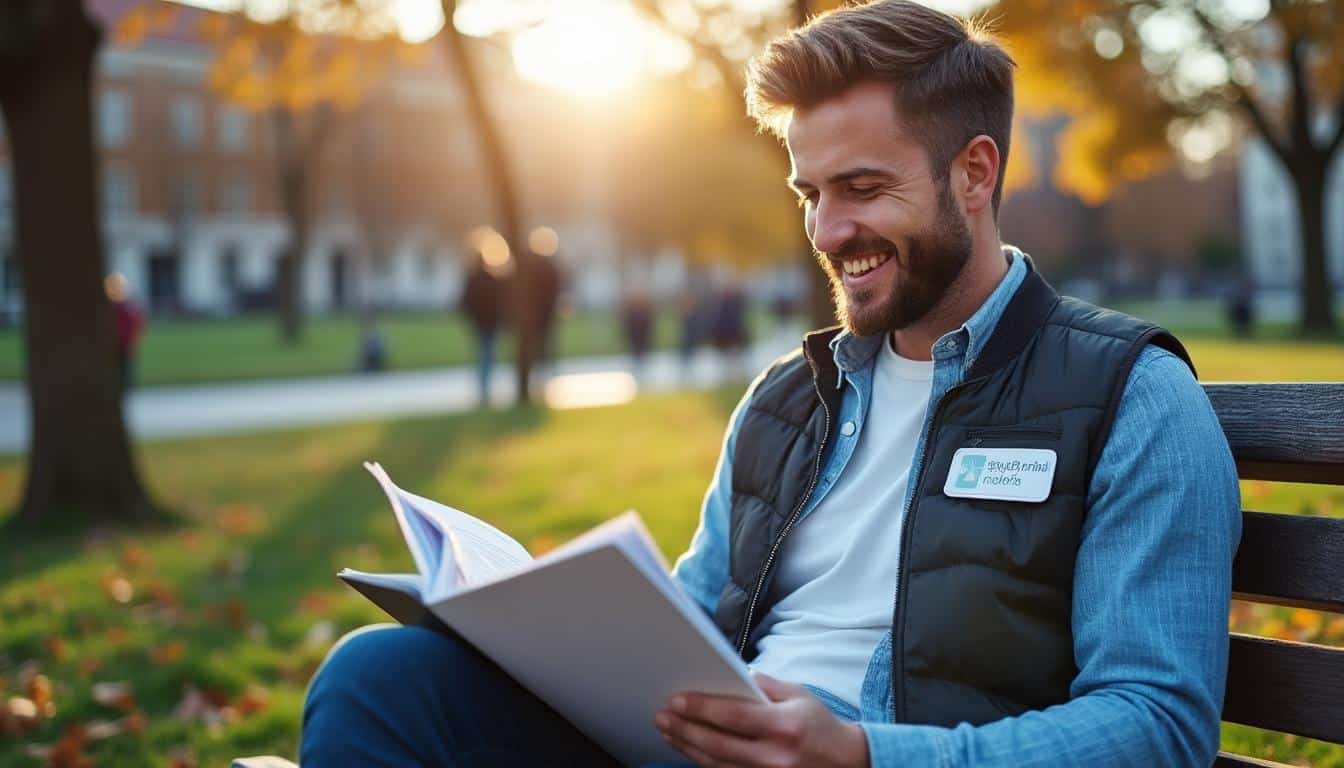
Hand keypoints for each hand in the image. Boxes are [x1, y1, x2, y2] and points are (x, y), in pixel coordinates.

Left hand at [654, 673, 869, 767]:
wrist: (847, 763)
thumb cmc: (819, 724)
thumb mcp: (799, 694)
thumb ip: (765, 684)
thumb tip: (732, 674)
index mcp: (784, 725)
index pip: (734, 716)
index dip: (701, 708)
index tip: (677, 700)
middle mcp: (774, 755)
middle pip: (718, 744)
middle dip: (685, 729)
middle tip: (662, 716)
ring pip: (717, 764)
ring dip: (687, 747)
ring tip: (667, 731)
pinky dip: (703, 762)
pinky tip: (689, 749)